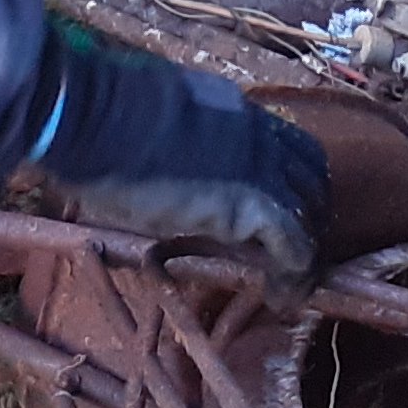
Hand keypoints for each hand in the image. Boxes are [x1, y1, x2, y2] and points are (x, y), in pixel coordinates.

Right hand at [29, 33, 329, 279]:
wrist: (97, 118)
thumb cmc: (100, 117)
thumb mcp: (151, 120)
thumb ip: (173, 138)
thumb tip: (159, 157)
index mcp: (233, 111)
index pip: (286, 146)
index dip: (289, 181)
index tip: (277, 210)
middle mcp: (259, 134)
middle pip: (310, 176)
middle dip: (306, 213)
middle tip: (288, 249)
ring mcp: (262, 166)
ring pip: (309, 210)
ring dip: (304, 246)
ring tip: (287, 280)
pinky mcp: (255, 203)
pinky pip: (295, 245)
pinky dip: (294, 273)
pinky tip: (280, 296)